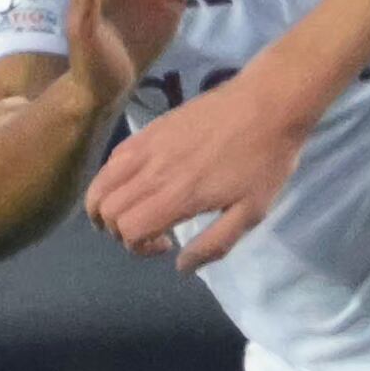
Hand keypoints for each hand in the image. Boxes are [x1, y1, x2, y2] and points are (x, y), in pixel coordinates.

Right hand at [86, 63, 312, 271]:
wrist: (268, 104)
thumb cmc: (264, 161)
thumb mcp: (252, 212)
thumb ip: (215, 244)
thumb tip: (181, 266)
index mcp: (178, 195)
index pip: (129, 230)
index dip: (139, 247)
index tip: (167, 244)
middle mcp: (154, 171)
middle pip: (107, 210)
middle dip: (119, 231)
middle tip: (149, 230)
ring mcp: (148, 146)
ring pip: (100, 183)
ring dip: (103, 206)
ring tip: (127, 212)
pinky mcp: (150, 128)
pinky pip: (113, 158)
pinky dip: (111, 179)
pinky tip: (136, 183)